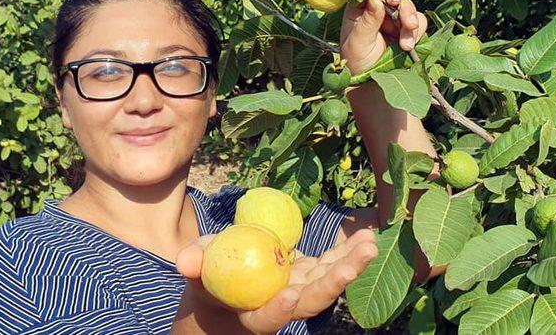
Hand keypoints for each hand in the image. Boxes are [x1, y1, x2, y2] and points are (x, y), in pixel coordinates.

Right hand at [175, 228, 377, 334]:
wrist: (228, 284)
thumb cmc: (208, 279)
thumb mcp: (197, 270)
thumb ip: (193, 265)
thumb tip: (185, 262)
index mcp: (253, 315)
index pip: (266, 320)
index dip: (277, 311)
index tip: (289, 296)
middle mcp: (282, 307)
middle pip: (310, 302)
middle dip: (332, 285)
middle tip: (351, 266)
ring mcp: (299, 289)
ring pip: (327, 282)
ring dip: (349, 264)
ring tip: (370, 243)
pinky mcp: (308, 274)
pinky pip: (330, 264)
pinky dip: (347, 252)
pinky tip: (366, 236)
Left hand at [339, 0, 427, 74]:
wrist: (370, 84)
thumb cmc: (357, 62)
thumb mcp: (358, 42)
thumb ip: (368, 21)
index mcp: (359, 9)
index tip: (392, 0)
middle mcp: (377, 10)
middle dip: (404, 9)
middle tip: (408, 24)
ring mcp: (393, 19)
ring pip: (409, 8)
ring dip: (411, 25)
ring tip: (406, 46)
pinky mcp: (406, 29)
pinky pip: (419, 22)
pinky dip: (417, 34)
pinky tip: (408, 48)